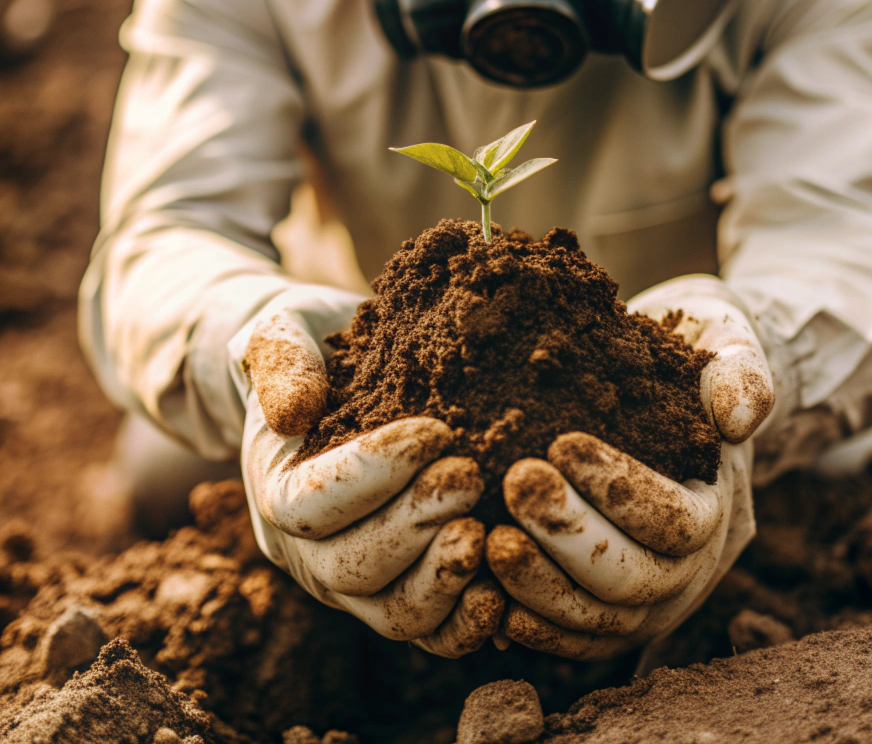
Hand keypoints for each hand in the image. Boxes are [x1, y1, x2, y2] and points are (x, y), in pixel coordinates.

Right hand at [236, 302, 503, 656]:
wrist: (333, 381)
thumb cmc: (315, 352)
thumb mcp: (284, 333)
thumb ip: (281, 361)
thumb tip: (294, 413)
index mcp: (275, 488)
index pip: (313, 504)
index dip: (374, 473)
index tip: (437, 429)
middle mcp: (305, 551)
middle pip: (353, 565)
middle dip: (417, 522)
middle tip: (471, 473)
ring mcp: (352, 583)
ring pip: (393, 613)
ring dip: (443, 578)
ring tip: (488, 528)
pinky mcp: (398, 593)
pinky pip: (430, 631)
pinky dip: (466, 622)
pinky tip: (504, 588)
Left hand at [487, 275, 772, 658]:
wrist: (674, 398)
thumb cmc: (690, 363)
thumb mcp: (726, 346)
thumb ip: (740, 372)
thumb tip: (736, 418)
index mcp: (718, 507)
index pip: (675, 518)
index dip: (620, 487)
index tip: (560, 442)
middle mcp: (692, 569)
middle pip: (635, 578)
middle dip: (570, 536)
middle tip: (515, 484)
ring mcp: (653, 601)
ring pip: (601, 620)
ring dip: (542, 586)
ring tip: (491, 539)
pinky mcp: (612, 614)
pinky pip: (577, 638)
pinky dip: (536, 624)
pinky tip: (489, 589)